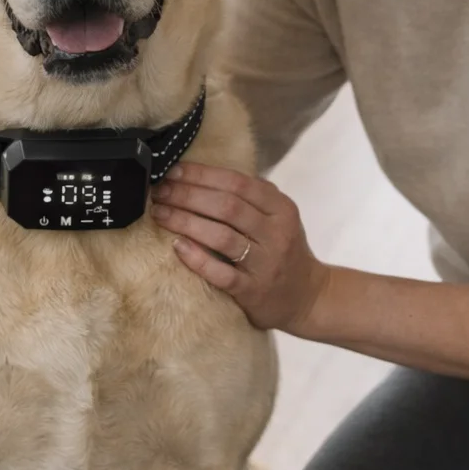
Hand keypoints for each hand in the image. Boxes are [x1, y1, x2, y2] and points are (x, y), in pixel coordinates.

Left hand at [151, 162, 329, 333]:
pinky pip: (222, 273)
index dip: (202, 175)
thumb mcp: (279, 216)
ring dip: (185, 222)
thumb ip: (251, 196)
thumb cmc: (283, 250)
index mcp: (281, 208)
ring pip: (222, 237)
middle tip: (159, 192)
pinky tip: (176, 247)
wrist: (308, 298)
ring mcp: (266, 263)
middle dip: (187, 195)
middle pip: (227, 206)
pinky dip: (197, 258)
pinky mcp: (254, 291)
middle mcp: (276, 232)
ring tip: (160, 213)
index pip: (238, 183)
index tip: (173, 171)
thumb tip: (202, 174)